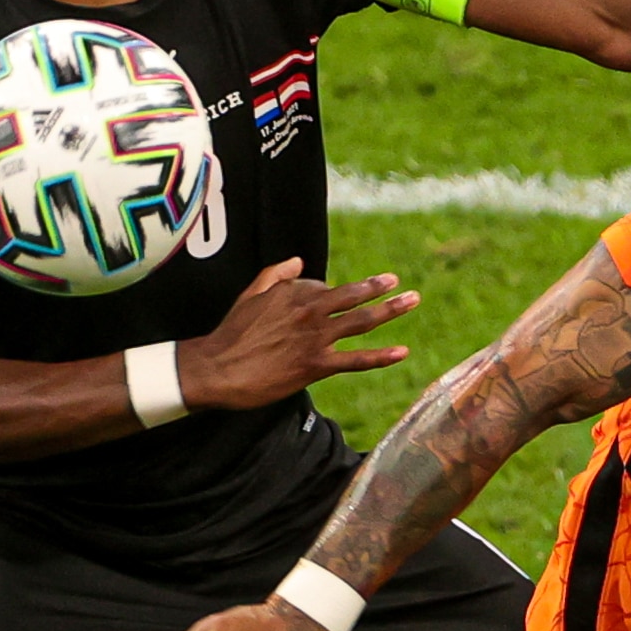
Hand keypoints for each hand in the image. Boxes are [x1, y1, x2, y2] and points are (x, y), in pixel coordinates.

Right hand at [173, 258, 416, 411]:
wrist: (217, 369)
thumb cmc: (231, 333)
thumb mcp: (250, 294)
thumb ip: (275, 275)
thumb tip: (298, 262)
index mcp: (293, 294)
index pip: (326, 289)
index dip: (331, 296)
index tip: (333, 304)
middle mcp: (309, 313)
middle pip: (353, 297)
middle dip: (380, 289)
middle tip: (400, 284)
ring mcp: (315, 339)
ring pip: (361, 321)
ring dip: (390, 310)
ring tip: (413, 301)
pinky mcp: (315, 366)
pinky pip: (355, 360)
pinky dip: (380, 356)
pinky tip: (402, 352)